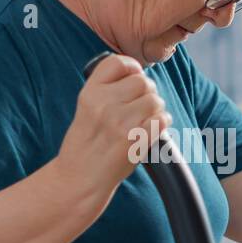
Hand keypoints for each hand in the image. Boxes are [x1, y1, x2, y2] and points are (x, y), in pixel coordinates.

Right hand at [56, 54, 171, 196]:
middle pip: (143, 82)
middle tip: (140, 107)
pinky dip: (162, 124)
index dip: (132, 68)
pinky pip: (162, 119)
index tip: (133, 77)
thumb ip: (106, 91)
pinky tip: (153, 130)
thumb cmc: (85, 146)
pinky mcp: (135, 140)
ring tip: (145, 121)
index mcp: (90, 93)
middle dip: (147, 92)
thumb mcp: (85, 109)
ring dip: (156, 109)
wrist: (79, 179)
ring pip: (155, 100)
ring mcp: (120, 123)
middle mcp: (104, 104)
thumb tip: (138, 75)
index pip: (118, 62)